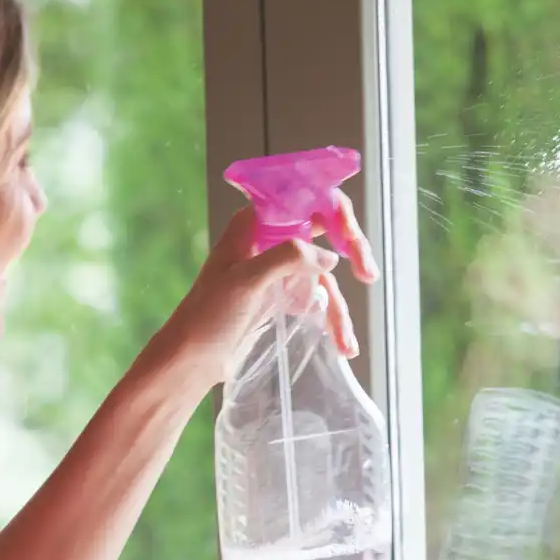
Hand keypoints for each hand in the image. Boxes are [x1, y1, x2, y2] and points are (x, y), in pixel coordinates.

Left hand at [149, 190, 380, 386]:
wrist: (191, 359)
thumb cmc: (208, 316)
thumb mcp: (246, 281)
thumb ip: (288, 258)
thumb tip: (330, 258)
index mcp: (254, 224)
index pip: (304, 200)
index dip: (333, 212)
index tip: (349, 238)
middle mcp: (268, 240)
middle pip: (323, 232)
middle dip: (349, 253)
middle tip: (368, 273)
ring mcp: (276, 269)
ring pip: (322, 274)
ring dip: (338, 308)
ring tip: (347, 343)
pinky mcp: (280, 296)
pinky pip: (315, 299)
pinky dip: (330, 320)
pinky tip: (342, 344)